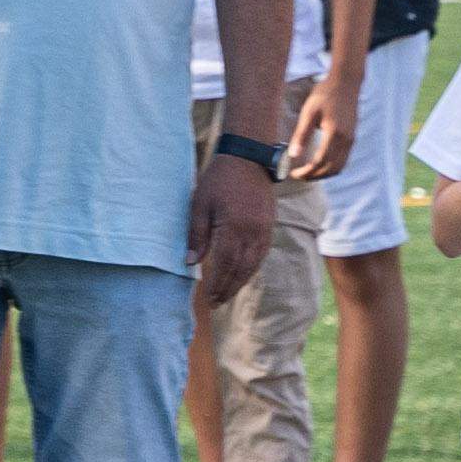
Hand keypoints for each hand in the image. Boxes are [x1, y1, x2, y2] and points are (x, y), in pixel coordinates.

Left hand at [188, 148, 273, 309]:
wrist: (249, 158)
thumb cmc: (219, 179)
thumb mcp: (200, 204)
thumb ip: (197, 235)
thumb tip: (191, 263)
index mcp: (233, 227)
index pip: (224, 264)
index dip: (217, 284)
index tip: (208, 299)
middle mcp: (252, 233)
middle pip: (240, 270)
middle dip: (228, 289)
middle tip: (216, 303)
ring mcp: (264, 230)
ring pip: (253, 265)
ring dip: (240, 282)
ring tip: (227, 294)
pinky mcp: (269, 227)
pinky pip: (261, 255)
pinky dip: (251, 269)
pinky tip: (242, 275)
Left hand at [285, 74, 355, 183]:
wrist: (346, 83)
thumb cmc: (325, 94)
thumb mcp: (309, 112)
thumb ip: (301, 135)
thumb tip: (292, 155)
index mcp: (334, 134)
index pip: (320, 162)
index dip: (306, 171)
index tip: (293, 173)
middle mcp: (346, 140)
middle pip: (331, 169)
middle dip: (314, 176)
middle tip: (299, 175)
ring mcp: (351, 140)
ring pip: (339, 167)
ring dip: (323, 174)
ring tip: (308, 172)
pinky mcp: (352, 138)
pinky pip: (343, 160)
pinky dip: (331, 167)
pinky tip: (320, 163)